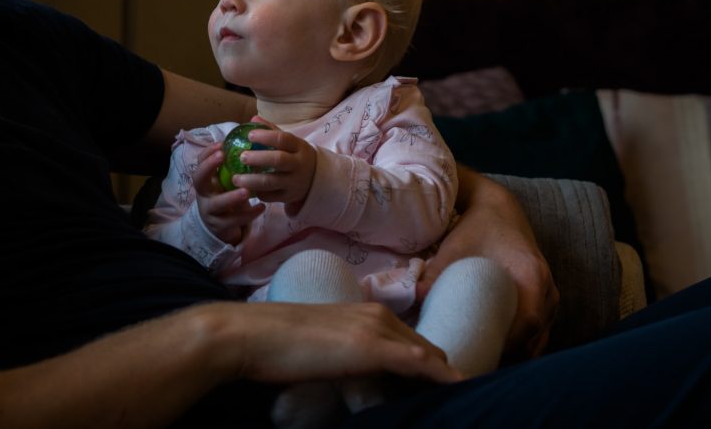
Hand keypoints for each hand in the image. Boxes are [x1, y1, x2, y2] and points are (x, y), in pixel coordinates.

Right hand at [193, 142, 263, 243]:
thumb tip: (251, 138)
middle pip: (198, 179)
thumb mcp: (226, 182)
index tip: (221, 144)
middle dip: (208, 166)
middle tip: (223, 156)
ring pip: (217, 203)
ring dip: (231, 196)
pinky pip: (234, 221)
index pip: (200, 163)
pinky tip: (262, 207)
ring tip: (247, 190)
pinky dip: (248, 214)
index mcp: (206, 181)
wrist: (221, 227)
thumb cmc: (226, 196)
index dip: (208, 154)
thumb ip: (233, 166)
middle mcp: (204, 194)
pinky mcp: (220, 227)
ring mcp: (210, 211)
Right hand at [194, 300, 463, 385]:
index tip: (437, 386)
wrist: (249, 335)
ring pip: (427, 355)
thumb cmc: (272, 344)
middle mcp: (375, 315)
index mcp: (363, 312)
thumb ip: (338, 354)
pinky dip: (443, 378)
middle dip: (441, 372)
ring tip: (461, 399)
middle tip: (454, 398)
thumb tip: (346, 375)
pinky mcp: (371, 348)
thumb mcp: (316, 346)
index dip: (426, 365)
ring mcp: (375, 329)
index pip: (408, 341)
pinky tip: (459, 389)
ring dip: (444, 377)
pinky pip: (421, 364)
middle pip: (424, 348)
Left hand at [230, 117, 316, 211]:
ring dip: (252, 180)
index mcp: (298, 147)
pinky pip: (270, 196)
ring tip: (236, 178)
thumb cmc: (296, 156)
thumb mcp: (290, 142)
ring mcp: (293, 182)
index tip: (250, 135)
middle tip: (242, 157)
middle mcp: (298, 164)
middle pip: (278, 160)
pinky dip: (257, 193)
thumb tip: (253, 119)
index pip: (283, 139)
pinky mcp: (288, 197)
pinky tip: (246, 189)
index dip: (266, 136)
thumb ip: (272, 130)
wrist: (316, 179)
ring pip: (272, 182)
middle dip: (258, 158)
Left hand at [416, 166, 558, 359]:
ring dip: (518, 351)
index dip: (508, 345)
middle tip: (479, 366)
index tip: (483, 357)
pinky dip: (525, 343)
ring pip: (540, 336)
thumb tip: (412, 300)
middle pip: (536, 335)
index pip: (527, 323)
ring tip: (487, 362)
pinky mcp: (547, 296)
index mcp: (531, 276)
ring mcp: (551, 293)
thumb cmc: (477, 228)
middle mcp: (548, 288)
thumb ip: (435, 274)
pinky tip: (500, 350)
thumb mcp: (455, 249)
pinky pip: (541, 329)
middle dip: (510, 354)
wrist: (498, 208)